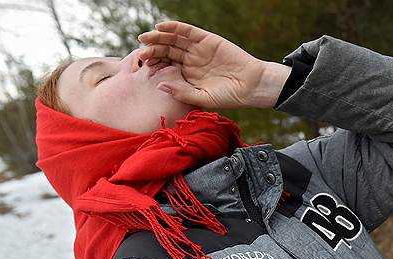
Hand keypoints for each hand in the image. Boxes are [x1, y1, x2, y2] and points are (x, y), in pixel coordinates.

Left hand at [137, 20, 291, 109]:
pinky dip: (175, 27)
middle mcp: (191, 60)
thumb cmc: (229, 96)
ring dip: (160, 37)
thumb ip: (181, 92)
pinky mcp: (207, 39)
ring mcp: (198, 49)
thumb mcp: (202, 98)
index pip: (166, 65)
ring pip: (174, 39)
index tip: (143, 64)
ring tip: (146, 37)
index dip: (154, 63)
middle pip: (167, 50)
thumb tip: (160, 86)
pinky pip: (188, 31)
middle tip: (141, 50)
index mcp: (187, 75)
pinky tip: (162, 27)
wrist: (251, 86)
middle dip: (153, 49)